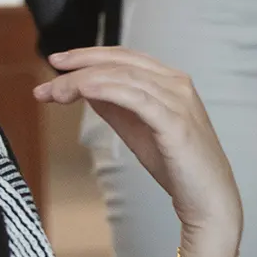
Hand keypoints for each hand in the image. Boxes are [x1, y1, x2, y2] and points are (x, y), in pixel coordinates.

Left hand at [34, 48, 241, 255]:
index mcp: (170, 80)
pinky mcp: (174, 122)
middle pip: (120, 61)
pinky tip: (83, 92)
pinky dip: (105, 90)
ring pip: (123, 76)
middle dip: (79, 65)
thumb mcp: (138, 128)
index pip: (123, 56)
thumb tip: (85, 86)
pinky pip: (135, 97)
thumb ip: (115, 105)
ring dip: (82, 81)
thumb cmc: (177, 166)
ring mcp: (177, 100)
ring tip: (55, 92)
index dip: (87, 56)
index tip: (57, 64)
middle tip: (48, 76)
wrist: (209, 200)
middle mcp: (176, 83)